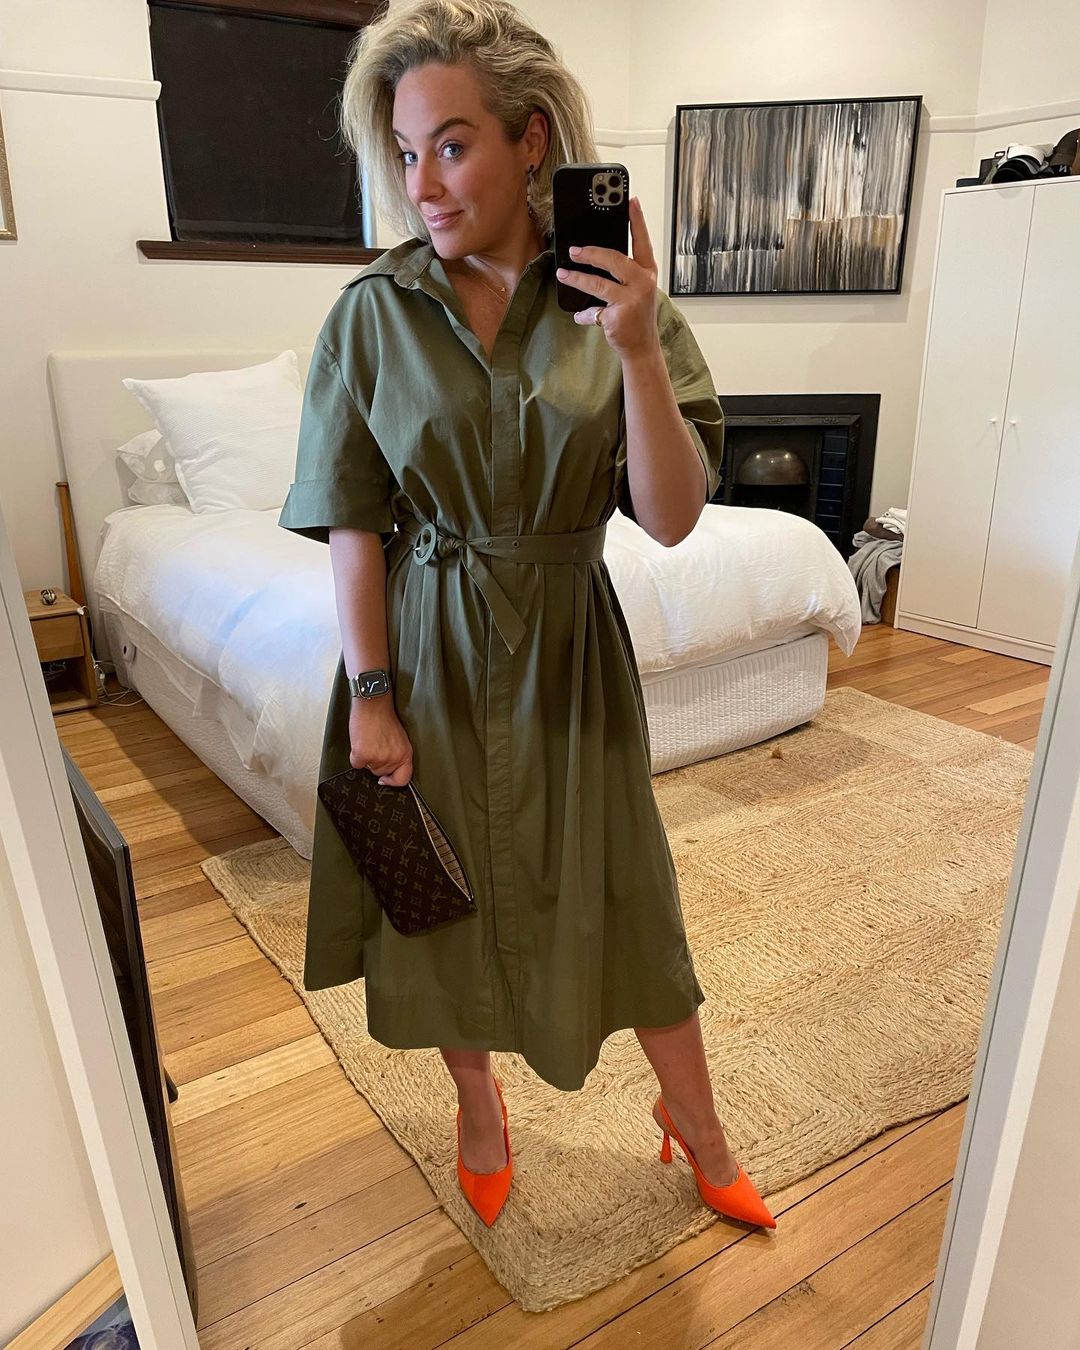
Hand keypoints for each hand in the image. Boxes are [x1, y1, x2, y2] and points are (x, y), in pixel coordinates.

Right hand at [349, 697, 412, 785]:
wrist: (372, 703)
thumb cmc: (384, 716)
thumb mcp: (399, 738)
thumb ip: (397, 754)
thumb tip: (389, 769)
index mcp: (405, 754)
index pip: (402, 779)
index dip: (392, 782)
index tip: (385, 780)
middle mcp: (394, 758)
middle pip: (381, 773)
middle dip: (375, 762)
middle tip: (374, 744)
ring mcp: (378, 758)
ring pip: (367, 768)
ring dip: (365, 757)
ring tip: (368, 740)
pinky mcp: (363, 755)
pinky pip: (356, 764)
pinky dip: (355, 754)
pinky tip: (360, 741)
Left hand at [556, 196, 659, 360]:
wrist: (641, 347)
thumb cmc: (636, 316)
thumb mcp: (635, 290)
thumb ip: (621, 274)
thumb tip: (592, 257)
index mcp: (647, 272)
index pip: (642, 241)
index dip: (636, 220)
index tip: (630, 200)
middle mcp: (642, 283)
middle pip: (613, 259)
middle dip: (591, 253)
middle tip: (574, 250)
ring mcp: (632, 300)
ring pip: (598, 284)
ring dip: (577, 278)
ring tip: (563, 274)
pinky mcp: (618, 317)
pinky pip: (593, 311)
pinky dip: (584, 315)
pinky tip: (580, 315)